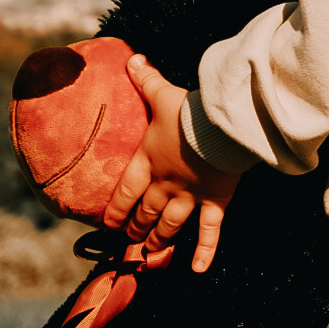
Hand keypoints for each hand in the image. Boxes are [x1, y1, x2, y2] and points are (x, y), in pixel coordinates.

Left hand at [103, 56, 240, 272]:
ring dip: (159, 241)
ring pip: (170, 226)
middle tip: (130, 239)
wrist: (220, 129)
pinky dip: (204, 252)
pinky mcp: (216, 202)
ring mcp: (190, 197)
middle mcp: (165, 185)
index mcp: (148, 162)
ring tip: (152, 252)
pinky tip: (197, 270)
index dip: (115, 210)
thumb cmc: (189, 113)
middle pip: (146, 213)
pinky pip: (209, 232)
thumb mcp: (162, 94)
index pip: (124, 192)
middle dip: (136, 227)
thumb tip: (132, 57)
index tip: (107, 223)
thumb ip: (146, 79)